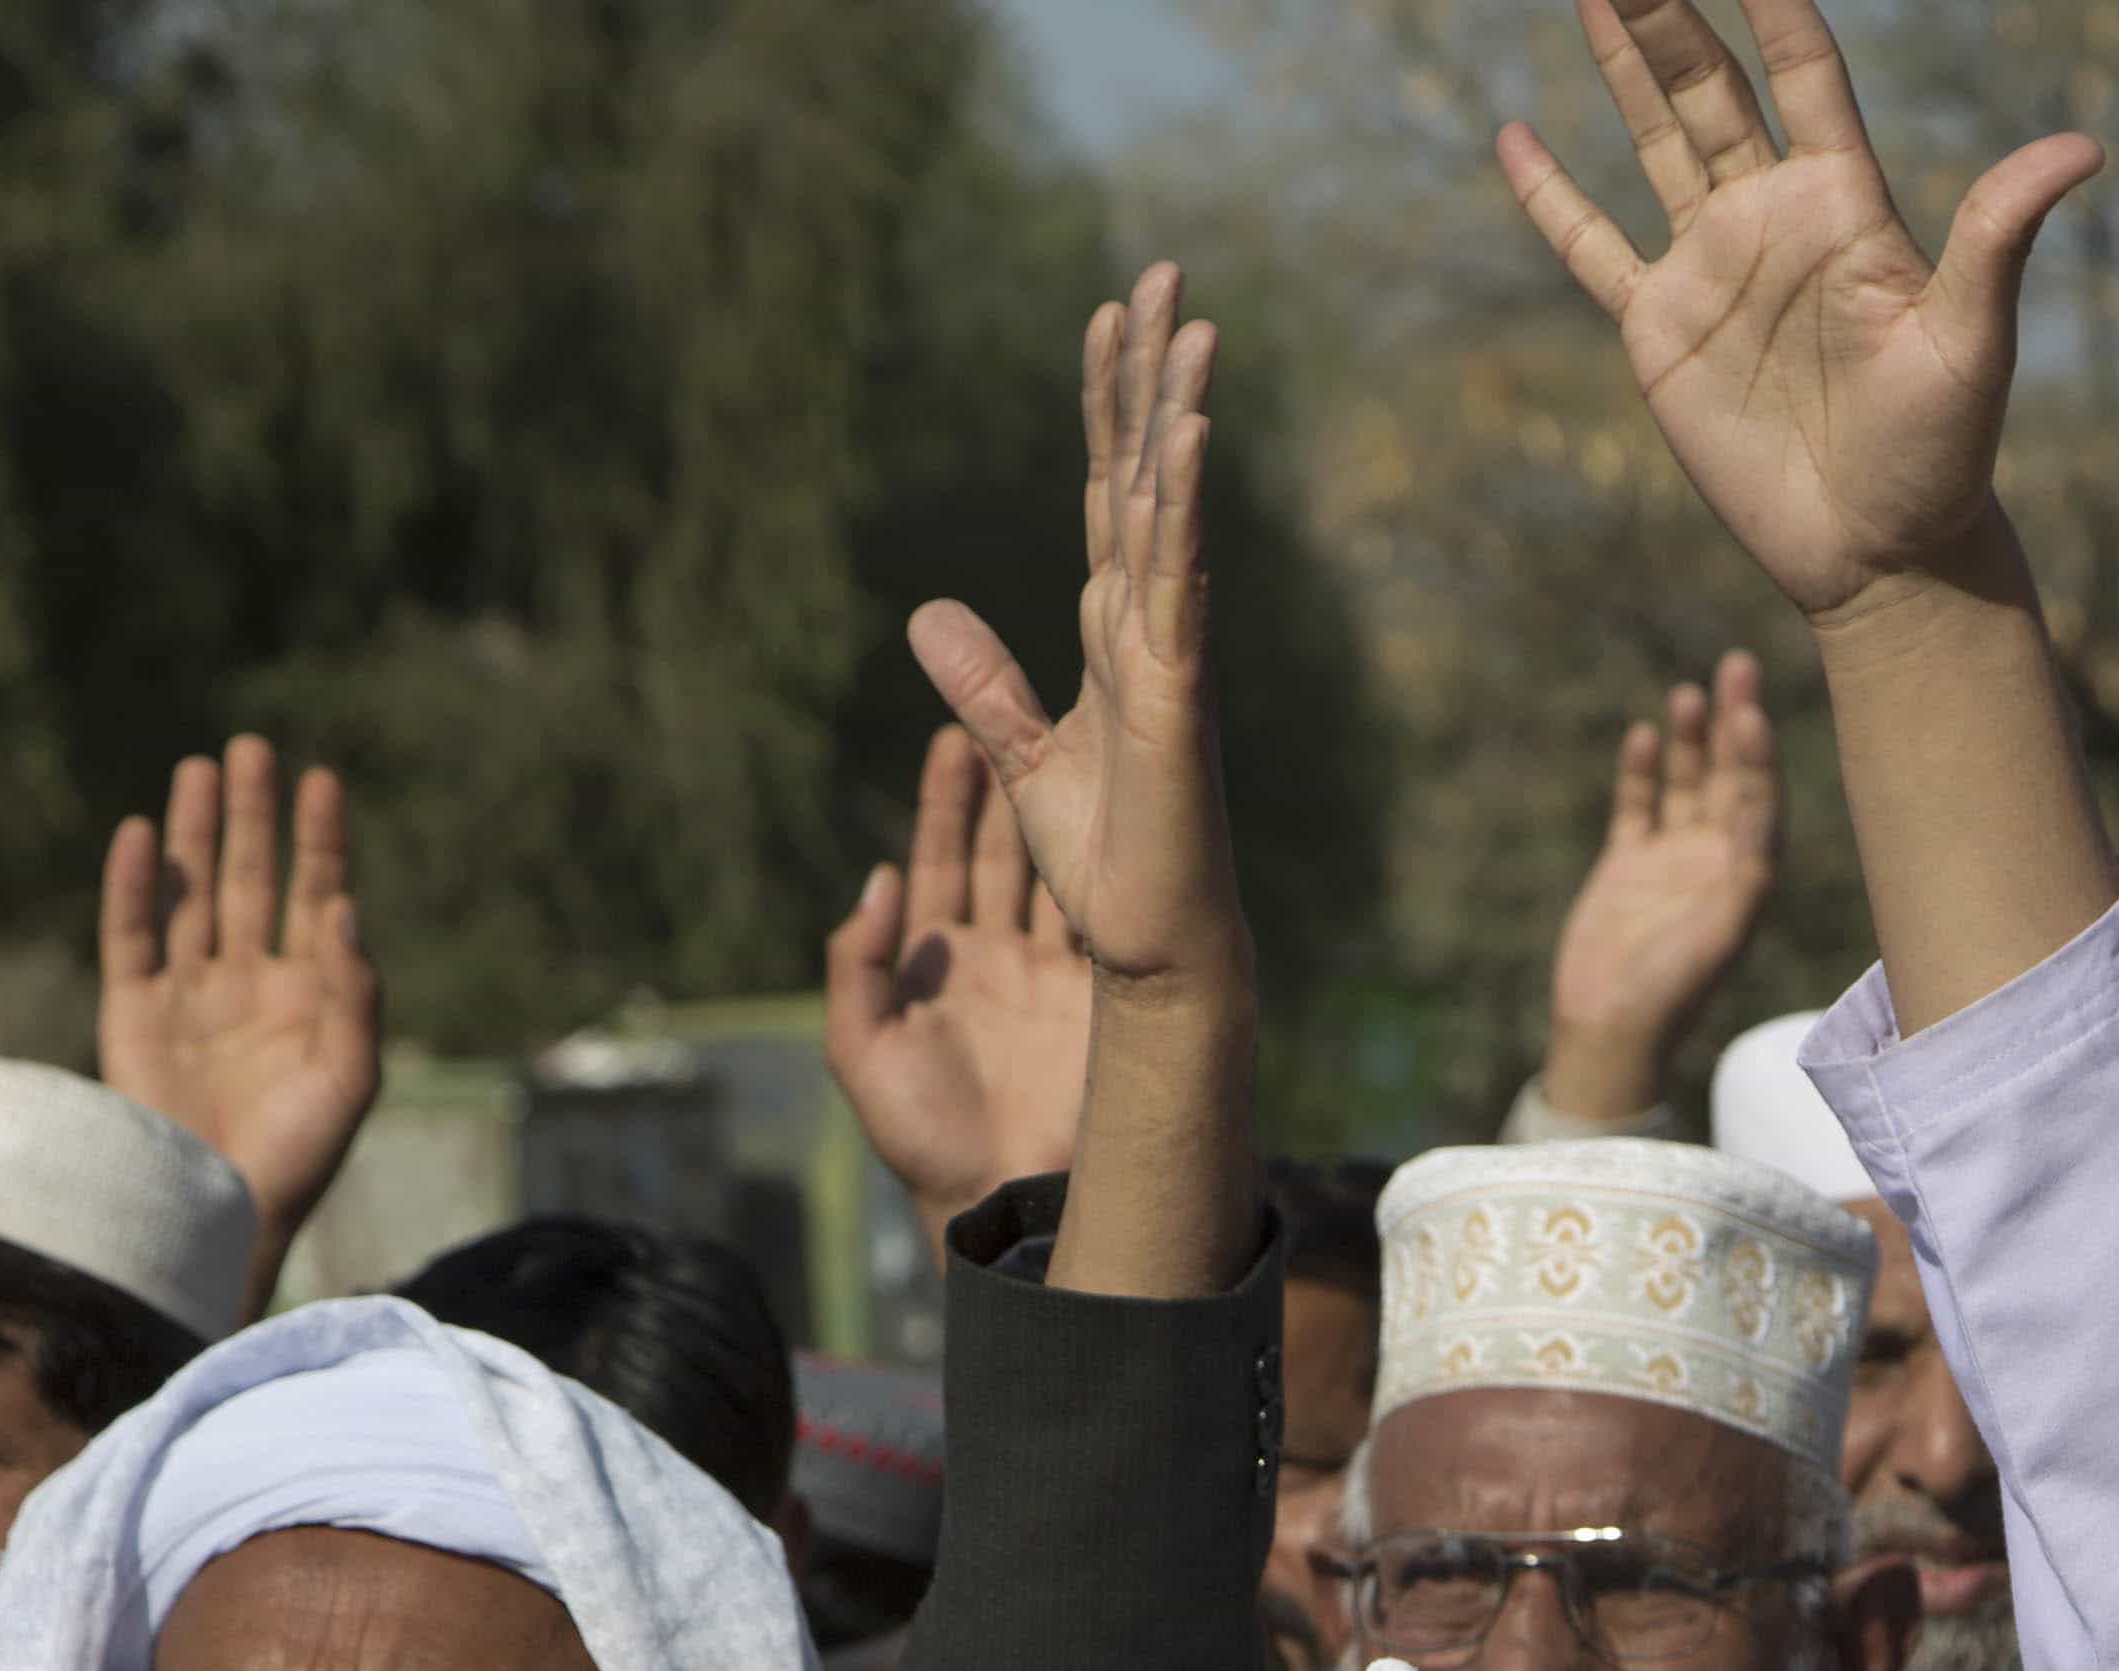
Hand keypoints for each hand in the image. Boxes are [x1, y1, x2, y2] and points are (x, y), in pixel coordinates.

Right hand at [97, 734, 378, 1314]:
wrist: (221, 1214)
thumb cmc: (299, 1159)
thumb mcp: (351, 1078)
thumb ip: (355, 993)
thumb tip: (342, 907)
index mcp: (306, 997)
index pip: (314, 898)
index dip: (318, 840)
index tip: (322, 781)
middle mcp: (246, 986)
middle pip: (247, 879)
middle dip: (252, 816)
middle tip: (252, 747)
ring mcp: (188, 996)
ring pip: (189, 895)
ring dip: (193, 832)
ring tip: (201, 767)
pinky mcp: (132, 1014)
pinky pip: (131, 936)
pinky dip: (134, 886)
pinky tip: (142, 835)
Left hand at [823, 725, 1098, 1214]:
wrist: (1005, 1201)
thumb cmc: (924, 1138)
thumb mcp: (861, 1052)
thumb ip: (855, 965)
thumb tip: (876, 877)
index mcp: (936, 964)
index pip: (940, 863)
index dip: (945, 801)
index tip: (952, 733)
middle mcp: (997, 959)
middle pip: (1004, 851)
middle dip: (1008, 783)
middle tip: (1019, 711)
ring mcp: (1053, 975)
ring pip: (1059, 873)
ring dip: (1066, 811)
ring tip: (1076, 744)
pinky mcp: (1101, 996)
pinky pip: (1105, 920)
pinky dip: (1112, 869)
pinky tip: (1120, 817)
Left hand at [905, 266, 1240, 1003]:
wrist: (1155, 949)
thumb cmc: (1108, 867)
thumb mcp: (1021, 760)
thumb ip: (982, 686)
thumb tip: (928, 613)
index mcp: (1113, 632)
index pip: (1110, 494)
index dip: (1109, 408)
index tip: (1111, 319)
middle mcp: (1151, 625)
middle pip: (1149, 474)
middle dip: (1152, 374)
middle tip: (1164, 274)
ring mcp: (1170, 653)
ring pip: (1174, 509)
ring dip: (1179, 412)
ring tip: (1189, 320)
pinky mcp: (1175, 696)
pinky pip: (1178, 583)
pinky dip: (1183, 507)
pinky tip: (1188, 435)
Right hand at [1499, 0, 2102, 636]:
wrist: (1880, 553)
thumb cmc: (1942, 452)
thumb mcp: (1974, 341)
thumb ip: (1999, 235)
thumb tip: (2084, 149)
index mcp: (1845, 202)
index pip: (1803, 70)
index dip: (1772, 1)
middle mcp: (1773, 217)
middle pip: (1712, 87)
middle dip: (1673, 14)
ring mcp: (1713, 269)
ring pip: (1656, 140)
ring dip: (1625, 65)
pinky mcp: (1661, 332)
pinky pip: (1592, 250)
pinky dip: (1552, 197)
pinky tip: (1515, 138)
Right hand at [1538, 653, 1776, 1122]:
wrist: (1610, 1032)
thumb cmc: (1673, 993)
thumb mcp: (1719, 936)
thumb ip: (1745, 875)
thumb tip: (1760, 812)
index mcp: (1748, 876)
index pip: (1761, 798)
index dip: (1758, 754)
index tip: (1751, 712)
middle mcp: (1715, 860)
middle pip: (1729, 776)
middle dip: (1734, 723)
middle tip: (1737, 665)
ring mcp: (1670, 860)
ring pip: (1685, 783)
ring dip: (1691, 739)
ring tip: (1691, 690)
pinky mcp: (1626, 867)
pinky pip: (1637, 807)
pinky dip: (1641, 772)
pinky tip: (1644, 734)